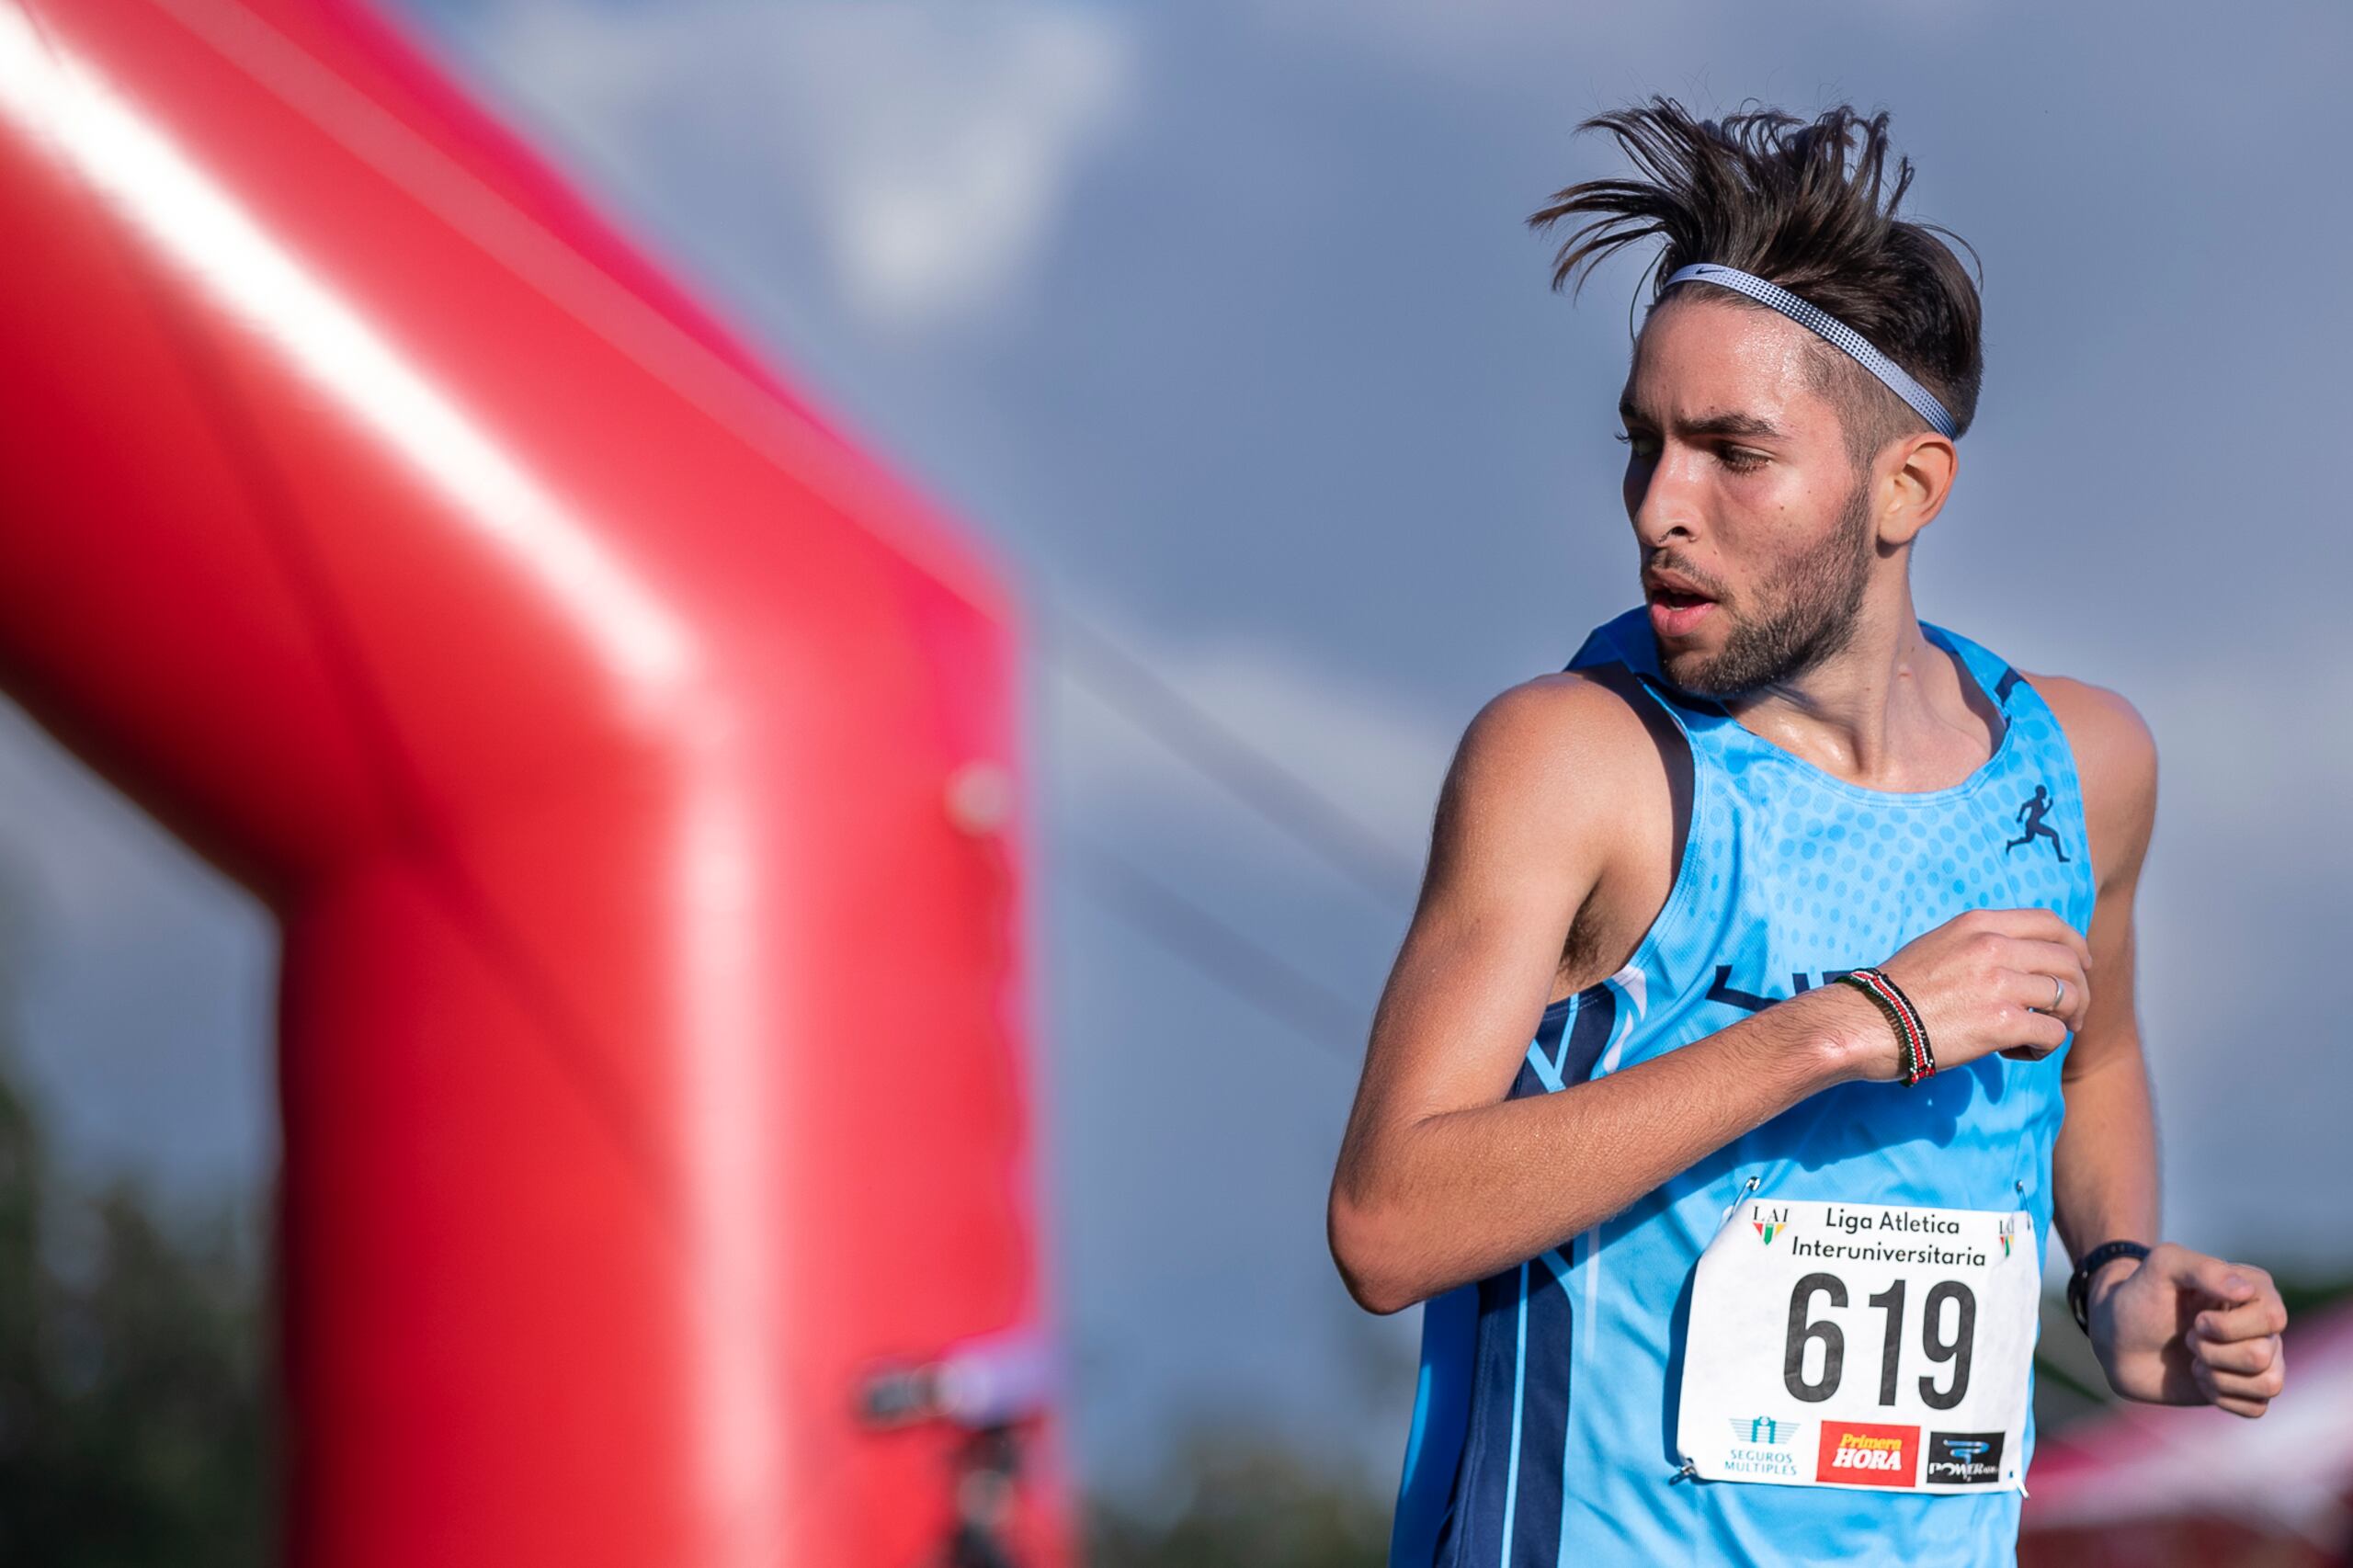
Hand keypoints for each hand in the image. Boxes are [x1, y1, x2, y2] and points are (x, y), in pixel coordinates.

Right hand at [1829, 907, 2092, 1081]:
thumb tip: (2019, 958)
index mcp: (1980, 924)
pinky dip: (2046, 1047)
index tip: (2079, 967)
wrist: (1870, 1022)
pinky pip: (2053, 1033)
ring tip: (2041, 1035)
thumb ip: (1981, 943)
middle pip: (2068, 961)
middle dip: (2080, 990)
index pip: (2051, 923)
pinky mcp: (2001, 1023)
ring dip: (2066, 1020)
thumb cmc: (1898, 991)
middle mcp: (1994, 947)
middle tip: (2072, 1015)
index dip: (2076, 946)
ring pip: (2069, 997)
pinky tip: (2020, 1053)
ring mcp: (2000, 984)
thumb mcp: (1940, 944)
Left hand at [2088, 1242, 2288, 1417]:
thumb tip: (2246, 1291)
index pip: (2272, 1317)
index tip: (2195, 1319)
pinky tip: (2199, 1378)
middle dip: (2213, 1351)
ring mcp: (2260, 1358)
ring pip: (2267, 1384)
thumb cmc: (2140, 1297)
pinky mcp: (2248, 1390)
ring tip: (2194, 1359)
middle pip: (2263, 1354)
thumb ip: (2202, 1268)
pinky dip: (2220, 1397)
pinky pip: (2256, 1407)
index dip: (2227, 1326)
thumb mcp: (2161, 1267)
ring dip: (2217, 1376)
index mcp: (2255, 1289)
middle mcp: (2265, 1325)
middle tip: (2188, 1338)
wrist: (2118, 1340)